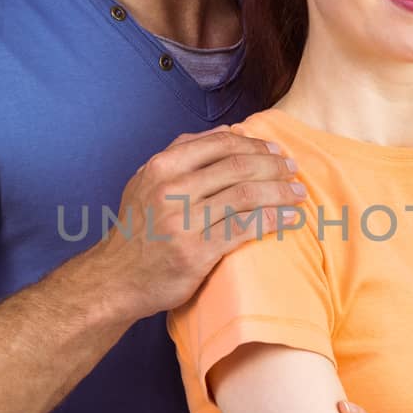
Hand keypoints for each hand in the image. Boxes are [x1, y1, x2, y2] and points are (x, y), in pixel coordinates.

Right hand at [100, 127, 309, 317]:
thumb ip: (182, 154)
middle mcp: (172, 190)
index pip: (220, 144)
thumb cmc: (137, 231)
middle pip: (238, 167)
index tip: (275, 151)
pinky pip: (245, 228)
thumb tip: (226, 132)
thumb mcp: (146, 183)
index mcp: (162, 167)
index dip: (255, 145)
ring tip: (298, 194)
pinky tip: (290, 219)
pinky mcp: (197, 252)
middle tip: (293, 171)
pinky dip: (274, 219)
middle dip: (274, 166)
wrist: (114, 280)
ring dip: (280, 191)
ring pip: (246, 195)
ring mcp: (184, 221)